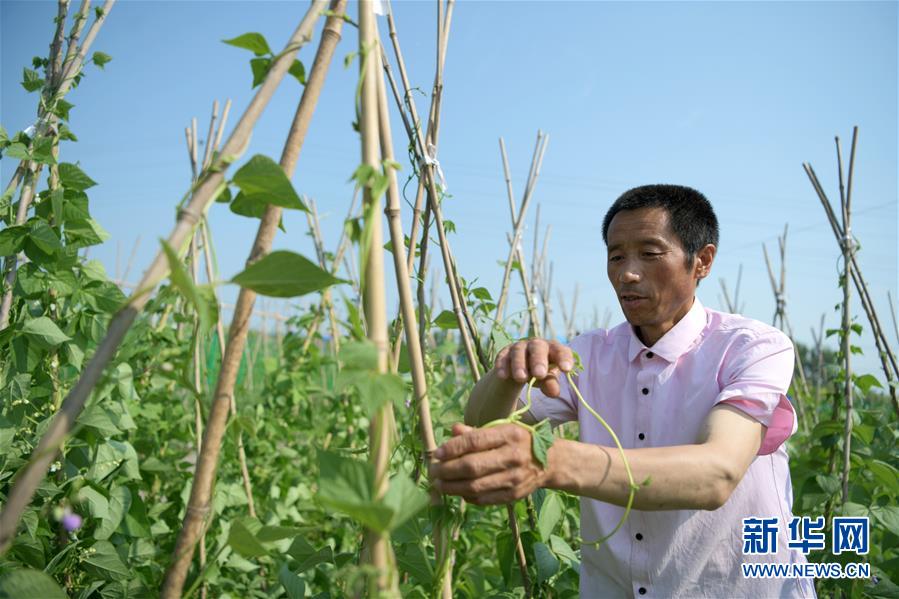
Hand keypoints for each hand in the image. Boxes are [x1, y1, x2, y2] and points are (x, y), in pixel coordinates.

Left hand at [429, 423, 547, 504]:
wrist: (550, 461)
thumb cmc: (520, 441)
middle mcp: (513, 457)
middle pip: (472, 467)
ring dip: (452, 487)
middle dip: (447, 471)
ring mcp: (514, 478)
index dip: (452, 448)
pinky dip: (467, 497)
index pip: (475, 441)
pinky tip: (458, 491)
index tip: (437, 454)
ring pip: (475, 487)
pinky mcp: (513, 495)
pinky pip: (484, 499)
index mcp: (509, 435)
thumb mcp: (502, 429)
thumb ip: (477, 432)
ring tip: (439, 484)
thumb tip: (452, 430)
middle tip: (433, 471)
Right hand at [494, 339, 573, 396]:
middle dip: (539, 360)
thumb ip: (550, 384)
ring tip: (521, 378)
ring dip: (519, 364)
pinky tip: (503, 376)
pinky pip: (502, 357)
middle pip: (538, 347)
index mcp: (552, 349)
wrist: (519, 370)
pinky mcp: (504, 353)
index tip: (566, 369)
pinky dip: (502, 366)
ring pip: (519, 352)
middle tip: (540, 374)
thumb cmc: (540, 373)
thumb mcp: (547, 380)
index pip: (560, 350)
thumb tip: (554, 392)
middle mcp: (536, 344)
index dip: (564, 358)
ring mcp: (519, 347)